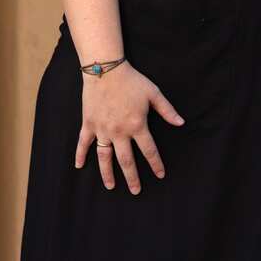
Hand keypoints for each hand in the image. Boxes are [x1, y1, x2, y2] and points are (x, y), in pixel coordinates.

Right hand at [75, 61, 184, 192]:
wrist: (105, 69)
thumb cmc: (132, 80)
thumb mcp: (153, 93)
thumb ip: (167, 110)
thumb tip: (181, 123)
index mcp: (137, 125)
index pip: (149, 150)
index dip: (156, 164)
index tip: (160, 175)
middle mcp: (120, 132)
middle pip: (127, 160)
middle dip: (132, 177)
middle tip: (136, 191)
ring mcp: (102, 129)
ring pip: (105, 157)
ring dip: (108, 173)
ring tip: (111, 187)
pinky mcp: (89, 124)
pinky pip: (83, 143)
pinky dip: (80, 155)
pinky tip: (79, 166)